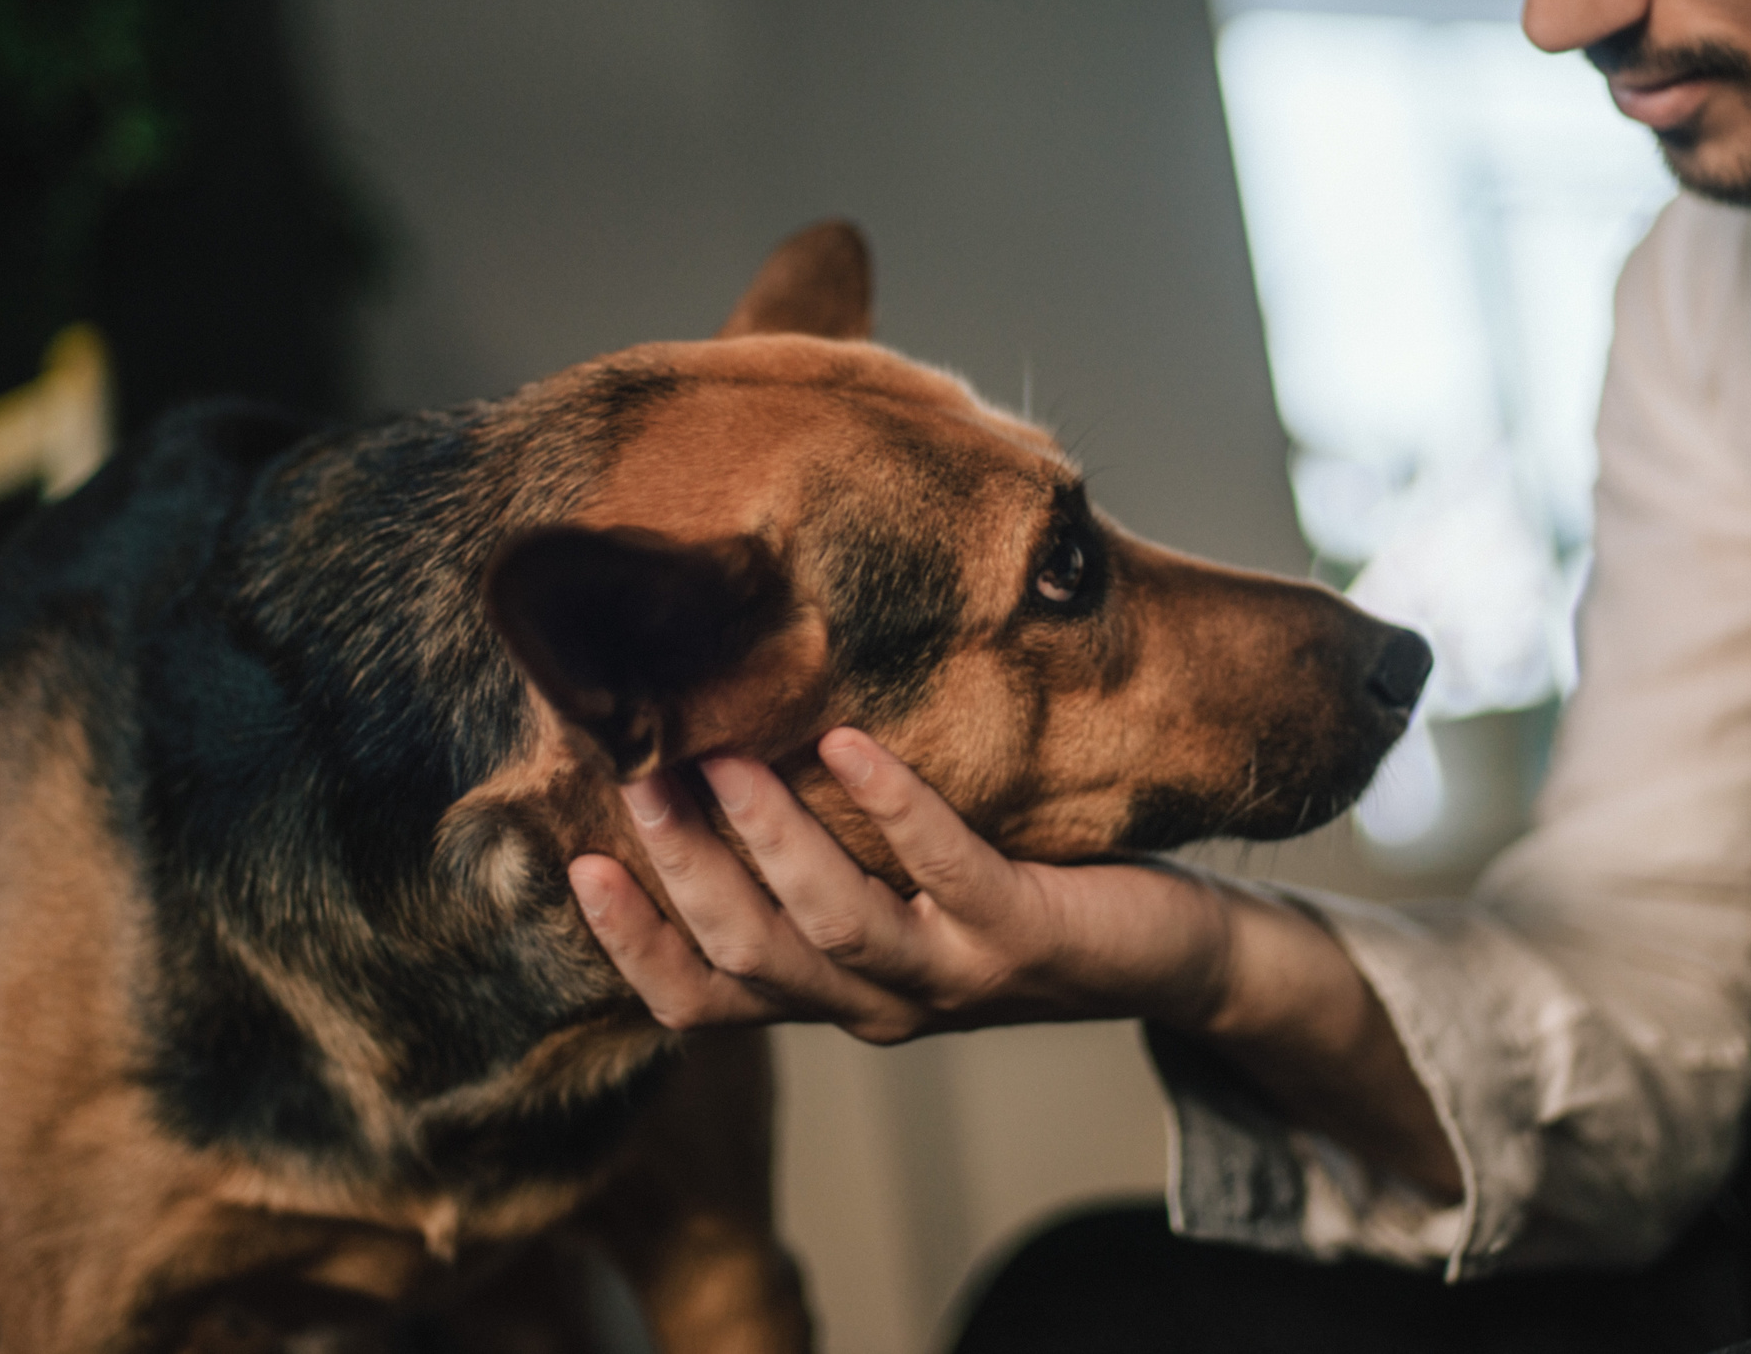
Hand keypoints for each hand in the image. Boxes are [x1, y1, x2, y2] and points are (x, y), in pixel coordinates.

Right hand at [568, 730, 1235, 1042]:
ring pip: (836, 927)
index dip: (637, 945)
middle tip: (638, 778)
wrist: (1173, 954)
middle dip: (688, 871)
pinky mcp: (1027, 935)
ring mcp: (956, 976)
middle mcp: (882, 1006)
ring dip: (772, 841)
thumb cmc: (1018, 902)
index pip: (707, 1001)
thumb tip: (714, 758)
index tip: (578, 867)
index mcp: (838, 998)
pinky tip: (850, 744)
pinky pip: (948, 873)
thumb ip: (820, 858)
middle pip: (755, 957)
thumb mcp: (901, 890)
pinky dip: (893, 810)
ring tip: (725, 758)